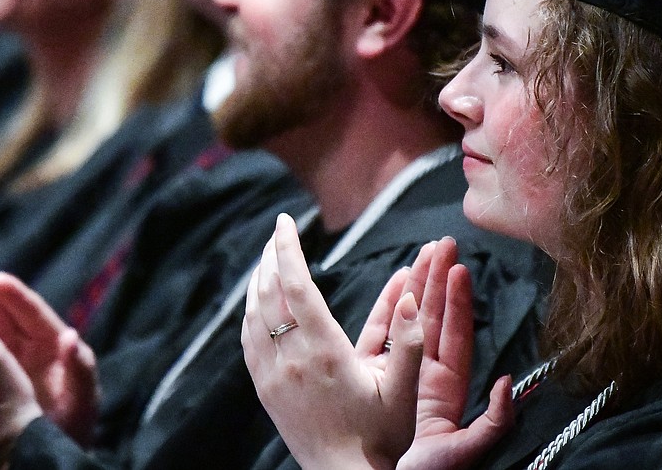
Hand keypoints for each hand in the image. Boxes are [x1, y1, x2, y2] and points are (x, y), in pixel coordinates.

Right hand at [0, 261, 99, 444]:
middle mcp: (28, 344)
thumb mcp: (83, 399)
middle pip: (2, 310)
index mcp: (51, 345)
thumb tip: (73, 338)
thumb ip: (81, 369)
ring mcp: (6, 355)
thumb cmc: (75, 425)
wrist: (49, 450)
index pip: (33, 314)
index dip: (16, 297)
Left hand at [241, 213, 430, 469]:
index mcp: (325, 353)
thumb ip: (412, 342)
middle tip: (276, 233)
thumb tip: (412, 298)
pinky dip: (250, 312)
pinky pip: (249, 341)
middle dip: (271, 257)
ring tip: (267, 260)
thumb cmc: (380, 438)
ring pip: (254, 315)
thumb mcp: (405, 392)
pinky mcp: (265, 391)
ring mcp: (274, 376)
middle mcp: (292, 360)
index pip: (297, 286)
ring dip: (258, 282)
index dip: (288, 249)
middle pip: (270, 294)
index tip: (285, 223)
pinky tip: (258, 302)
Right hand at [395, 244, 513, 469]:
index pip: (455, 335)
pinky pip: (381, 337)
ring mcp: (400, 376)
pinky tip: (393, 286)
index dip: (458, 301)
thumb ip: (492, 422)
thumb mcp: (465, 452)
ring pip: (410, 322)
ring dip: (416, 287)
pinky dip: (388, 310)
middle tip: (441, 243)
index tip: (459, 268)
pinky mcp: (375, 381)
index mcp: (449, 391)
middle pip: (434, 318)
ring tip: (420, 253)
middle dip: (437, 280)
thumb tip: (508, 383)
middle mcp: (426, 378)